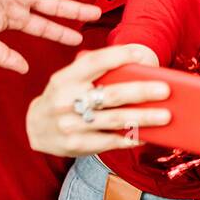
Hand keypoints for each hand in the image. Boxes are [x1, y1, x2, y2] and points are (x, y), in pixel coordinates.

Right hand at [26, 43, 169, 156]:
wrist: (34, 127)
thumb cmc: (63, 96)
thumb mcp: (70, 78)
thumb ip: (95, 69)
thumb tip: (139, 60)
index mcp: (66, 78)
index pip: (94, 62)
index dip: (119, 56)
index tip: (142, 54)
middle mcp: (66, 100)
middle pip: (111, 94)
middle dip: (141, 92)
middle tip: (166, 90)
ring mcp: (70, 124)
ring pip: (114, 120)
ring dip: (143, 118)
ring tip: (166, 115)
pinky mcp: (76, 144)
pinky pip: (110, 141)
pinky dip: (130, 138)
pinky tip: (148, 135)